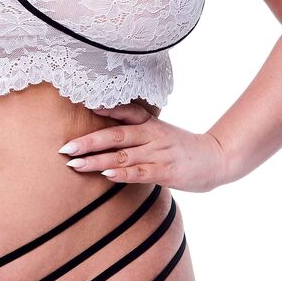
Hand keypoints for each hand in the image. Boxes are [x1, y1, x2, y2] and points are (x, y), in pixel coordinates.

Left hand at [58, 101, 227, 192]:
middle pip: (116, 135)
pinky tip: (106, 175)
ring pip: (122, 156)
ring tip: (75, 164)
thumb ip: (136, 130)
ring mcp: (158, 153)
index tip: (84, 105)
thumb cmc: (181, 147)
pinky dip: (122, 174)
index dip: (105, 109)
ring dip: (97, 160)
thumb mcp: (160, 131)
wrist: (216, 159)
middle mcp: (152, 135)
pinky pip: (139, 172)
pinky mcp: (165, 172)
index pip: (125, 112)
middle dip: (89, 141)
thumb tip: (105, 132)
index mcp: (150, 123)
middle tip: (66, 147)